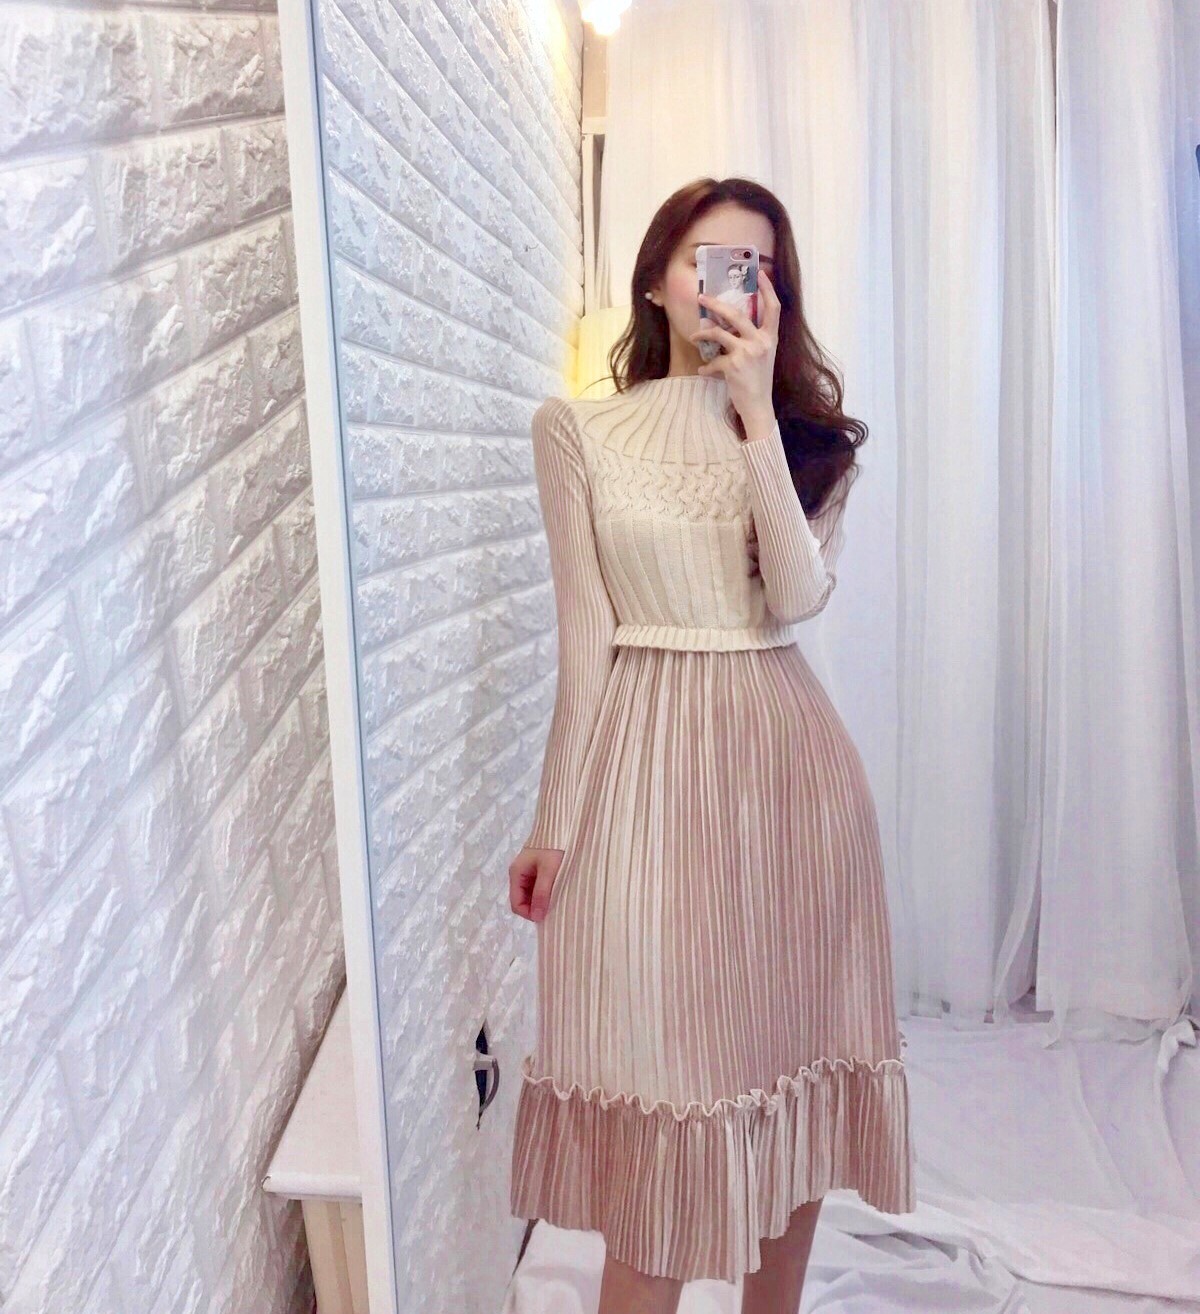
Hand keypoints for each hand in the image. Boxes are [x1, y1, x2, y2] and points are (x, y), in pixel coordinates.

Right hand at [509, 846, 562, 921]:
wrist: (561, 825)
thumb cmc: (554, 847)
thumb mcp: (549, 871)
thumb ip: (542, 894)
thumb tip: (537, 917)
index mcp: (516, 873)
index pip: (516, 904)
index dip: (529, 913)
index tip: (546, 916)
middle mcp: (519, 874)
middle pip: (523, 900)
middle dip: (536, 907)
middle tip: (554, 908)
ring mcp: (528, 871)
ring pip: (531, 894)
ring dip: (542, 900)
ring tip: (557, 899)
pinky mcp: (537, 869)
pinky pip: (538, 887)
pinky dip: (546, 892)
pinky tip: (557, 891)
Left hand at [689, 269, 779, 435]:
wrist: (758, 405)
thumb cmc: (758, 380)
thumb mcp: (762, 356)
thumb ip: (752, 339)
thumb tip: (728, 324)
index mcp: (771, 337)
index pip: (773, 308)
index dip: (768, 289)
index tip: (760, 273)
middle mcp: (761, 342)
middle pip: (737, 314)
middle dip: (717, 304)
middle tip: (702, 297)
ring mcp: (747, 353)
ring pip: (719, 334)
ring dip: (703, 333)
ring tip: (694, 335)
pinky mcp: (734, 366)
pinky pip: (713, 360)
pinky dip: (706, 367)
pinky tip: (703, 371)